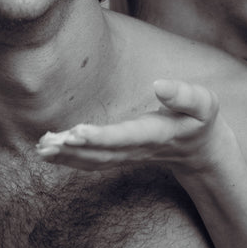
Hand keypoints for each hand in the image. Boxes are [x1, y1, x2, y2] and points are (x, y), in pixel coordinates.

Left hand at [36, 79, 227, 172]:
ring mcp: (129, 157)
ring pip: (94, 161)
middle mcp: (139, 150)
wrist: (202, 151)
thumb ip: (184, 95)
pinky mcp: (121, 158)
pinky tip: (49, 152)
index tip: (77, 133)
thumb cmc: (201, 120)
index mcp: (158, 134)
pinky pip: (93, 162)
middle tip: (48, 143)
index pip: (125, 137)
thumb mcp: (204, 104)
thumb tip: (159, 85)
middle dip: (74, 150)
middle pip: (103, 153)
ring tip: (42, 148)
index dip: (102, 137)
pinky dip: (70, 159)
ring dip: (67, 157)